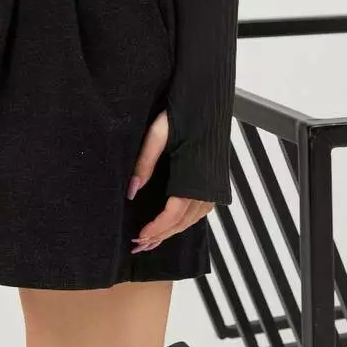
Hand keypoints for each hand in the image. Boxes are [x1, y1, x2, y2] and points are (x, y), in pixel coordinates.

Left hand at [127, 109, 213, 252]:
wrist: (207, 100)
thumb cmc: (182, 114)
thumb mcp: (157, 133)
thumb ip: (145, 162)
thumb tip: (132, 191)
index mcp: (193, 176)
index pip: (174, 213)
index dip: (157, 228)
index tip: (140, 237)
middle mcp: (207, 186)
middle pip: (184, 221)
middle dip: (162, 236)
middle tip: (140, 246)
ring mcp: (213, 184)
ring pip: (194, 218)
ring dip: (174, 231)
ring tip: (153, 240)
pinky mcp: (214, 180)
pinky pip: (202, 209)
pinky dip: (186, 220)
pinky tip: (174, 222)